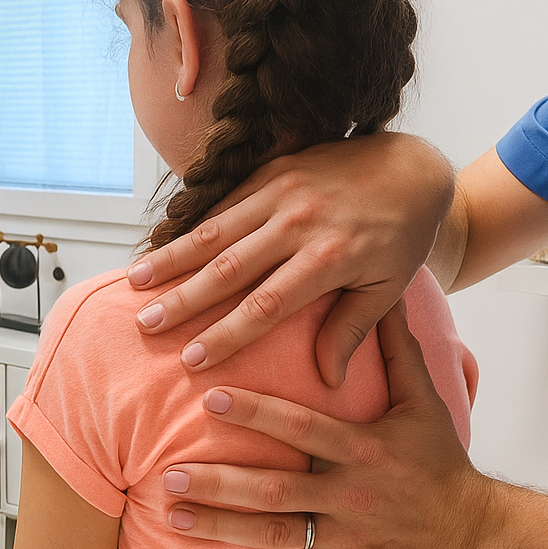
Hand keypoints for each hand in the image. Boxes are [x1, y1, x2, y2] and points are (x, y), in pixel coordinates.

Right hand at [128, 133, 453, 384]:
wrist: (412, 167)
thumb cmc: (403, 235)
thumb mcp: (389, 287)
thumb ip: (352, 328)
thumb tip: (328, 382)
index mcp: (329, 258)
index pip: (267, 304)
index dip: (227, 333)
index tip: (192, 360)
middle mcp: (301, 222)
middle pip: (230, 266)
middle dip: (184, 298)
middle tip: (145, 325)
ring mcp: (285, 190)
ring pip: (218, 228)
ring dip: (174, 255)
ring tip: (135, 282)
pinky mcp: (277, 168)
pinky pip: (228, 198)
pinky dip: (196, 222)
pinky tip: (167, 242)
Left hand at [161, 301, 495, 548]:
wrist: (471, 528)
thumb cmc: (441, 457)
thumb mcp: (423, 399)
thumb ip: (398, 349)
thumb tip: (388, 297)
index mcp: (365, 448)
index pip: (302, 428)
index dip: (256, 413)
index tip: (212, 398)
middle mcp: (352, 494)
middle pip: (277, 489)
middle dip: (222, 482)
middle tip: (172, 472)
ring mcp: (347, 538)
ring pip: (276, 535)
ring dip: (223, 527)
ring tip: (176, 513)